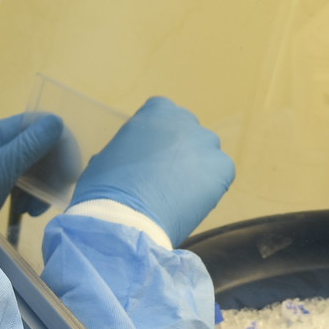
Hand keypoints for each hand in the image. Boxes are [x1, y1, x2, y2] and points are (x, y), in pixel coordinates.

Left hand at [0, 112, 71, 217]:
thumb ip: (26, 148)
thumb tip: (57, 122)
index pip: (39, 124)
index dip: (60, 144)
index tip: (69, 173)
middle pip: (41, 145)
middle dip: (53, 170)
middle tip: (54, 196)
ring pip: (36, 165)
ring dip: (44, 186)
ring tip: (36, 209)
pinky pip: (27, 180)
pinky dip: (34, 194)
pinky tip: (29, 210)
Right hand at [72, 97, 234, 245]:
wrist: (126, 218)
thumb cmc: (106, 188)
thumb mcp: (107, 156)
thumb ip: (127, 149)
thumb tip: (127, 160)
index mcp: (157, 110)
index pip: (164, 114)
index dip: (157, 138)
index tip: (149, 157)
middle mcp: (186, 120)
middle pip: (188, 133)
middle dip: (180, 151)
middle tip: (165, 178)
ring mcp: (206, 143)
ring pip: (207, 154)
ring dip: (196, 169)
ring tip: (178, 195)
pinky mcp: (222, 168)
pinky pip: (221, 174)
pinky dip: (211, 186)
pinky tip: (192, 201)